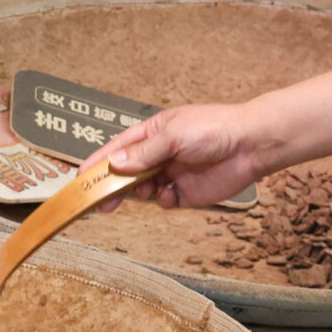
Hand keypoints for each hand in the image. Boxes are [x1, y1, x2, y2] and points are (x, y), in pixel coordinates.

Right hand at [85, 104, 265, 211]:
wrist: (250, 146)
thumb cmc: (212, 129)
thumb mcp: (173, 135)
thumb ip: (144, 152)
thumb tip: (113, 163)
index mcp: (152, 133)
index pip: (117, 147)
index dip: (98, 161)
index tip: (81, 177)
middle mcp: (158, 154)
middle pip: (126, 172)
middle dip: (111, 186)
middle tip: (99, 203)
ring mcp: (170, 174)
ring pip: (142, 189)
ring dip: (138, 192)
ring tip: (144, 190)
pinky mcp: (185, 193)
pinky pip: (163, 201)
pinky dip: (162, 200)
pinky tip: (169, 194)